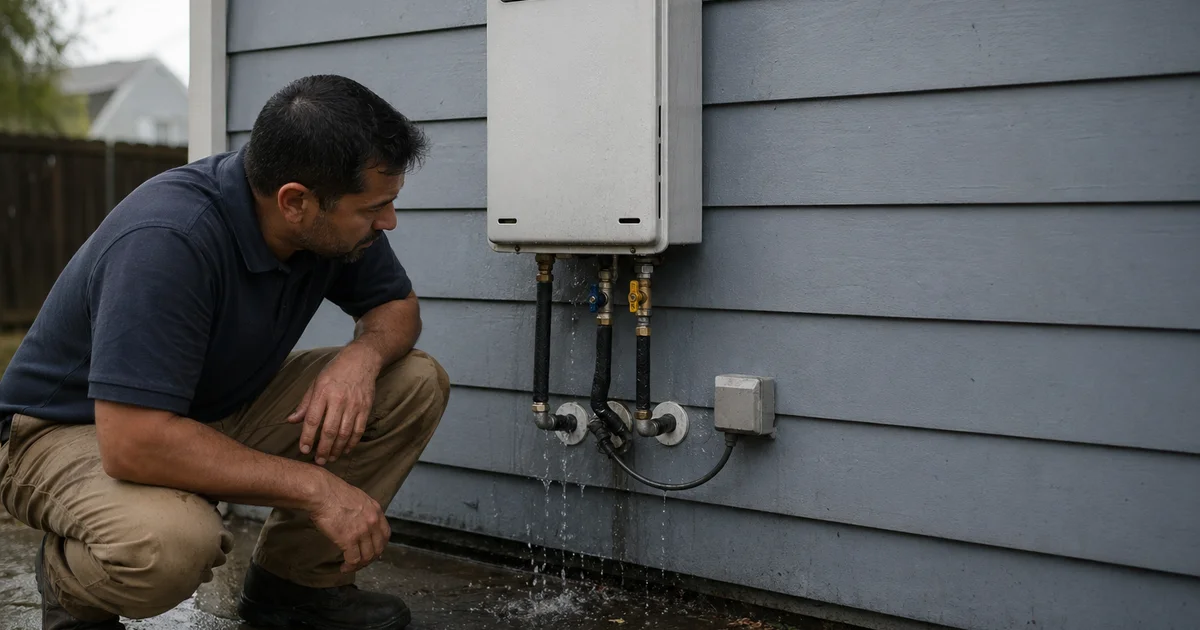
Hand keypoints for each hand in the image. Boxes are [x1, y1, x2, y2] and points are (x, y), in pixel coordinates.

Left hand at [288, 345, 380, 464]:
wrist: (361, 360)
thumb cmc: (335, 371)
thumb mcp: (316, 383)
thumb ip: (305, 404)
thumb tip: (291, 421)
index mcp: (323, 393)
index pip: (313, 420)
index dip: (307, 437)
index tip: (304, 450)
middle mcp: (338, 400)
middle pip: (329, 431)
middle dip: (323, 449)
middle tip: (318, 461)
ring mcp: (354, 405)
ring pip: (345, 433)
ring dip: (337, 449)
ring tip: (330, 458)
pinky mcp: (365, 408)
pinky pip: (358, 430)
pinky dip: (352, 443)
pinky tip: (345, 450)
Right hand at [309, 472, 391, 572]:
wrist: (322, 492)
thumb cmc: (334, 493)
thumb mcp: (358, 498)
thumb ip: (363, 511)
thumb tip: (360, 522)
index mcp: (376, 511)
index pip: (385, 534)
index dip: (380, 546)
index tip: (373, 551)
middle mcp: (372, 522)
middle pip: (378, 548)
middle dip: (370, 558)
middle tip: (361, 562)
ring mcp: (362, 531)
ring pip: (367, 556)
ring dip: (359, 565)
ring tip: (350, 567)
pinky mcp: (349, 539)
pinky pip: (354, 559)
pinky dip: (349, 566)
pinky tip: (343, 567)